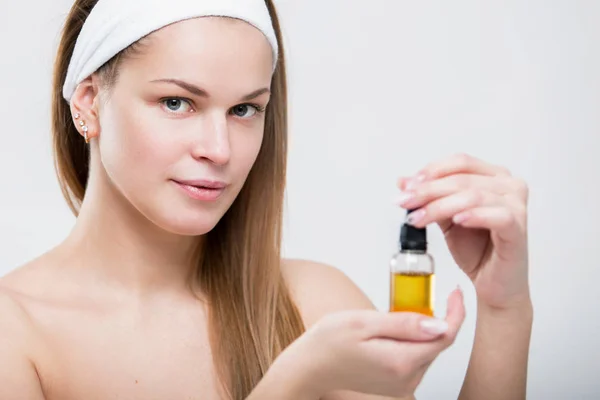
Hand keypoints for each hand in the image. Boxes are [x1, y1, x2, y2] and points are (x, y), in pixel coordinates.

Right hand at [269, 289, 464, 398]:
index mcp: (401, 362)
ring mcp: (402, 385)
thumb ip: (404, 323)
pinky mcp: (397, 385)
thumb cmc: (329, 342)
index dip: (455, 313)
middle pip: (437, 344)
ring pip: (427, 351)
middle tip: (413, 298)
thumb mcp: (364, 322)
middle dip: (434, 319)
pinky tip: (390, 333)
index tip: (455, 293)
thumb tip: (440, 324)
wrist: (310, 366)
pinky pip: (415, 360)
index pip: (445, 337)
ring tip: (391, 317)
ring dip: (420, 331)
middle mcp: (406, 380)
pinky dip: (411, 342)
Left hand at [395, 153, 529, 309]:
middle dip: (428, 191)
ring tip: (419, 218)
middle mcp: (508, 186)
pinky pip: (498, 216)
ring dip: (440, 206)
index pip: (460, 163)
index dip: (431, 171)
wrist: (494, 284)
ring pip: (474, 196)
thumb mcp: (446, 218)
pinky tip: (457, 220)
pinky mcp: (519, 228)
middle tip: (405, 202)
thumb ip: (429, 198)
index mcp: (493, 177)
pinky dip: (475, 215)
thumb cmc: (477, 249)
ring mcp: (517, 206)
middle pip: (462, 179)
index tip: (407, 186)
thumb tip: (403, 181)